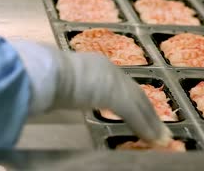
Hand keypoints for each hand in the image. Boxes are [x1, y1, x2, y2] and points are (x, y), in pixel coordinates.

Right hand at [11, 41, 171, 145]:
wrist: (43, 71)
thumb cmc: (43, 76)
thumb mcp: (61, 83)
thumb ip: (70, 90)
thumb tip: (64, 97)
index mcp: (96, 65)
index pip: (121, 85)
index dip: (134, 100)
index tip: (142, 111)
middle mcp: (109, 69)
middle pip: (136, 92)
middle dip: (149, 111)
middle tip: (159, 127)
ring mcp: (113, 80)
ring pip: (139, 103)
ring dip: (151, 122)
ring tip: (161, 137)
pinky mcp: (114, 94)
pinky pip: (133, 113)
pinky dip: (144, 126)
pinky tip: (152, 138)